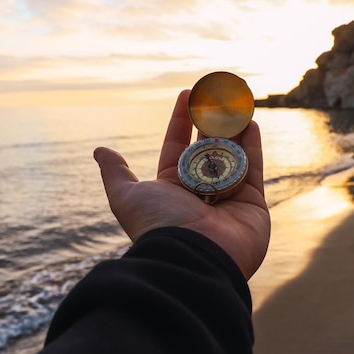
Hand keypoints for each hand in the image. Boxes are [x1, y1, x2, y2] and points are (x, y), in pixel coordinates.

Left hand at [94, 89, 270, 278]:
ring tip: (235, 102)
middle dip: (210, 120)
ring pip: (231, 154)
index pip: (177, 145)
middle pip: (206, 147)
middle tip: (215, 94)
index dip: (180, 120)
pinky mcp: (252, 204)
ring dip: (233, 128)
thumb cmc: (158, 225)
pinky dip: (253, 146)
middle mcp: (199, 191)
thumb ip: (116, 174)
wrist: (193, 259)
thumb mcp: (127, 196)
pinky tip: (250, 122)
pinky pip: (253, 169)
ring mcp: (227, 197)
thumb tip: (100, 151)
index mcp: (171, 187)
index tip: (186, 94)